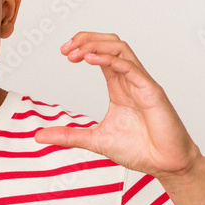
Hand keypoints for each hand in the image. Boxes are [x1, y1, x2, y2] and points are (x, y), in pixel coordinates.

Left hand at [34, 32, 201, 177]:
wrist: (166, 165)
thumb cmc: (140, 150)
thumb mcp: (94, 140)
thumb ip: (67, 135)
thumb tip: (38, 136)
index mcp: (119, 86)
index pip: (100, 54)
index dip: (81, 47)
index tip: (63, 53)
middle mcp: (130, 80)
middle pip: (110, 44)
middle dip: (86, 40)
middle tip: (65, 49)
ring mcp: (142, 83)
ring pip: (121, 48)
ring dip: (96, 44)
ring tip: (76, 51)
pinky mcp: (151, 92)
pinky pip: (131, 67)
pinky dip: (110, 59)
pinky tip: (91, 59)